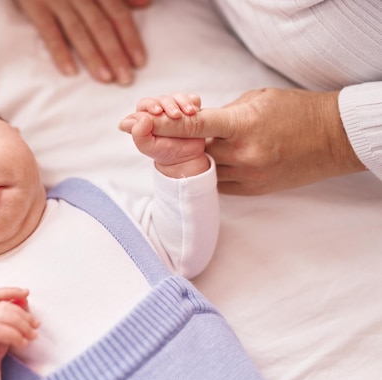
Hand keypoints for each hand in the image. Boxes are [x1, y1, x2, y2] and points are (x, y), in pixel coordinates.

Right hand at [0, 287, 38, 379]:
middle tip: (36, 325)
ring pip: (4, 316)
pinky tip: (23, 343)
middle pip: (5, 306)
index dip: (12, 291)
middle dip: (24, 315)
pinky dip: (16, 335)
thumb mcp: (1, 328)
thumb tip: (24, 299)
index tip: (27, 293)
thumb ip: (10, 313)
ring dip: (23, 325)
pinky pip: (1, 330)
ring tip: (32, 335)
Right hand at [14, 0, 149, 84]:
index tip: (139, 62)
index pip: (118, 13)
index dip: (130, 37)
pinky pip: (48, 31)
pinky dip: (59, 51)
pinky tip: (70, 71)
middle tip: (125, 78)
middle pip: (101, 25)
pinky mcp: (34, 4)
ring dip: (93, 56)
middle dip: (115, 53)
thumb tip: (146, 3)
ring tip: (105, 78)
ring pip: (78, 30)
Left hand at [119, 93, 208, 177]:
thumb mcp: (148, 147)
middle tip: (176, 115)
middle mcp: (159, 111)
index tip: (158, 111)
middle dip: (169, 104)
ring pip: (177, 97)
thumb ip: (138, 134)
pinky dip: (193, 101)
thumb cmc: (163, 152)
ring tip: (190, 112)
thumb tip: (137, 119)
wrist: (184, 158)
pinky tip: (195, 110)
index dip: (150, 104)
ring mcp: (174, 108)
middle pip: (162, 98)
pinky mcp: (188, 109)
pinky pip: (192, 98)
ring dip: (183, 102)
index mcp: (145, 118)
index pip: (144, 104)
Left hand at [137, 88, 364, 193]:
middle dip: (170, 143)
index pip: (193, 126)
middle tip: (145, 133)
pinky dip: (208, 172)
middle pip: (191, 152)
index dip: (161, 126)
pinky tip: (207, 161)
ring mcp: (249, 177)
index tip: (134, 124)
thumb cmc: (296, 111)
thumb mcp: (256, 99)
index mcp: (243, 125)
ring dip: (190, 159)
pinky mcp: (253, 191)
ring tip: (180, 148)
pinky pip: (218, 184)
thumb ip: (222, 113)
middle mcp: (243, 155)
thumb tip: (193, 124)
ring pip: (202, 171)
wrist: (332, 139)